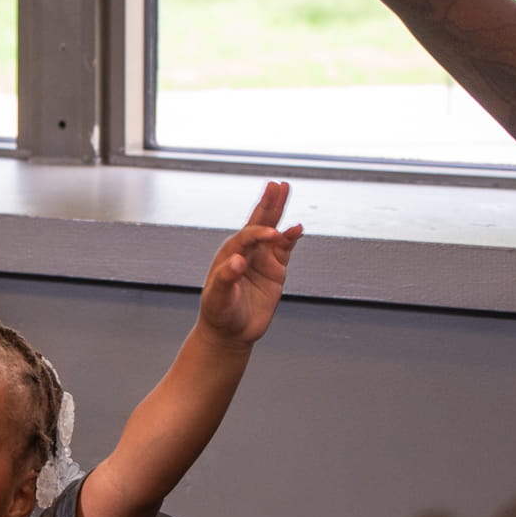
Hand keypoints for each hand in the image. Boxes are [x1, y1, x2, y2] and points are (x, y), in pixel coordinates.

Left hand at [196, 182, 303, 346]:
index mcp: (230, 253)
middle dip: (268, 203)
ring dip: (279, 211)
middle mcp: (246, 252)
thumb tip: (237, 261)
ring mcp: (261, 259)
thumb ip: (226, 279)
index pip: (246, 236)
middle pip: (259, 221)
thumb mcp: (218, 298)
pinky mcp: (274, 270)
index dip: (259, 232)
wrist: (230, 331)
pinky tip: (297, 228)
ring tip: (285, 190)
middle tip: (276, 185)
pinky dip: (291, 238)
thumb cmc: (219, 313)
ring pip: (273, 230)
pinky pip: (285, 249)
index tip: (273, 234)